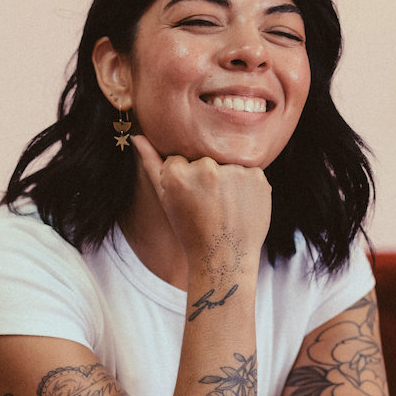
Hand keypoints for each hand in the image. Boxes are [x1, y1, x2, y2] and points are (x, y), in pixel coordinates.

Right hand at [133, 135, 271, 282]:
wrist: (224, 259)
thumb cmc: (191, 231)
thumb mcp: (166, 200)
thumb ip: (151, 165)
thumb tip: (137, 137)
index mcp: (177, 173)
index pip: (180, 159)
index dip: (186, 181)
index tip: (191, 201)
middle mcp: (206, 168)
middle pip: (205, 159)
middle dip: (207, 178)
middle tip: (210, 207)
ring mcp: (234, 172)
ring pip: (228, 163)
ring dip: (228, 180)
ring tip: (226, 208)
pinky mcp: (258, 177)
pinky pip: (250, 171)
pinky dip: (248, 186)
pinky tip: (241, 206)